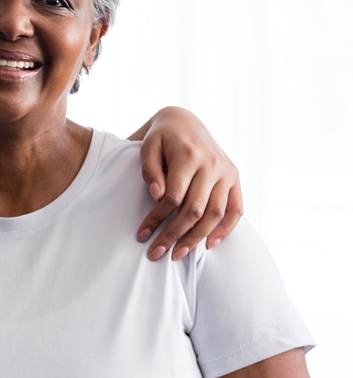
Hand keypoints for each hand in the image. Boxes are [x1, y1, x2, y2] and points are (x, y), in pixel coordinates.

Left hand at [133, 107, 242, 259]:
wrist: (184, 122)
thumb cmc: (160, 138)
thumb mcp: (147, 146)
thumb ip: (150, 169)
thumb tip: (157, 195)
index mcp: (189, 154)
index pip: (174, 196)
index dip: (157, 218)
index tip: (142, 234)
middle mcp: (213, 164)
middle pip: (195, 209)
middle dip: (174, 235)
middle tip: (156, 254)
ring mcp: (227, 171)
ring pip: (215, 213)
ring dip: (197, 238)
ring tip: (178, 255)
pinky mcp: (235, 178)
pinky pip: (236, 209)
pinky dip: (226, 229)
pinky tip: (209, 245)